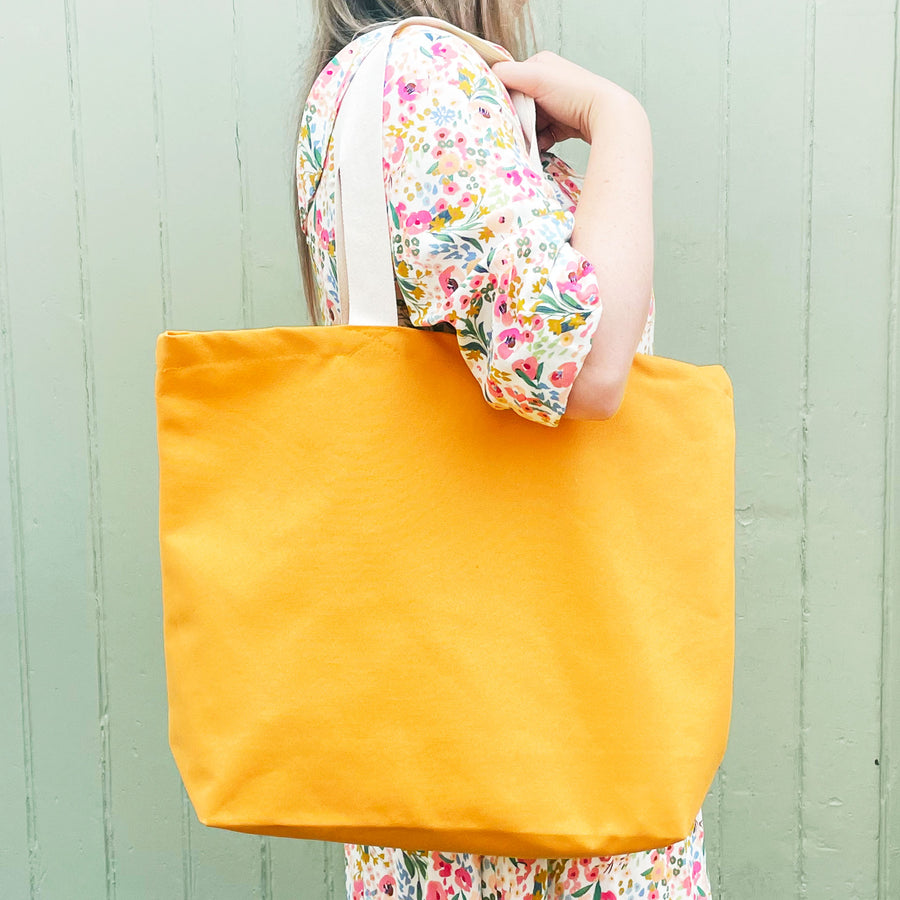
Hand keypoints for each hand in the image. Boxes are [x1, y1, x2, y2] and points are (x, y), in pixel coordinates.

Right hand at [491, 51, 639, 151]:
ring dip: (528, 134)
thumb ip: (507, 74)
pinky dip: (541, 142)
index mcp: (540, 65)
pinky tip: (542, 146)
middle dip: (516, 119)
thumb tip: (485, 78)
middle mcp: (549, 83)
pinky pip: (544, 135)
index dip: (502, 97)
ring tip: (529, 141)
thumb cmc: (574, 93)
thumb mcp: (536, 77)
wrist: (606, 116)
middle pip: (519, 105)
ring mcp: (557, 105)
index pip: (510, 80)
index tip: (498, 112)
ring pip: (531, 122)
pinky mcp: (564, 124)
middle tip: (514, 130)